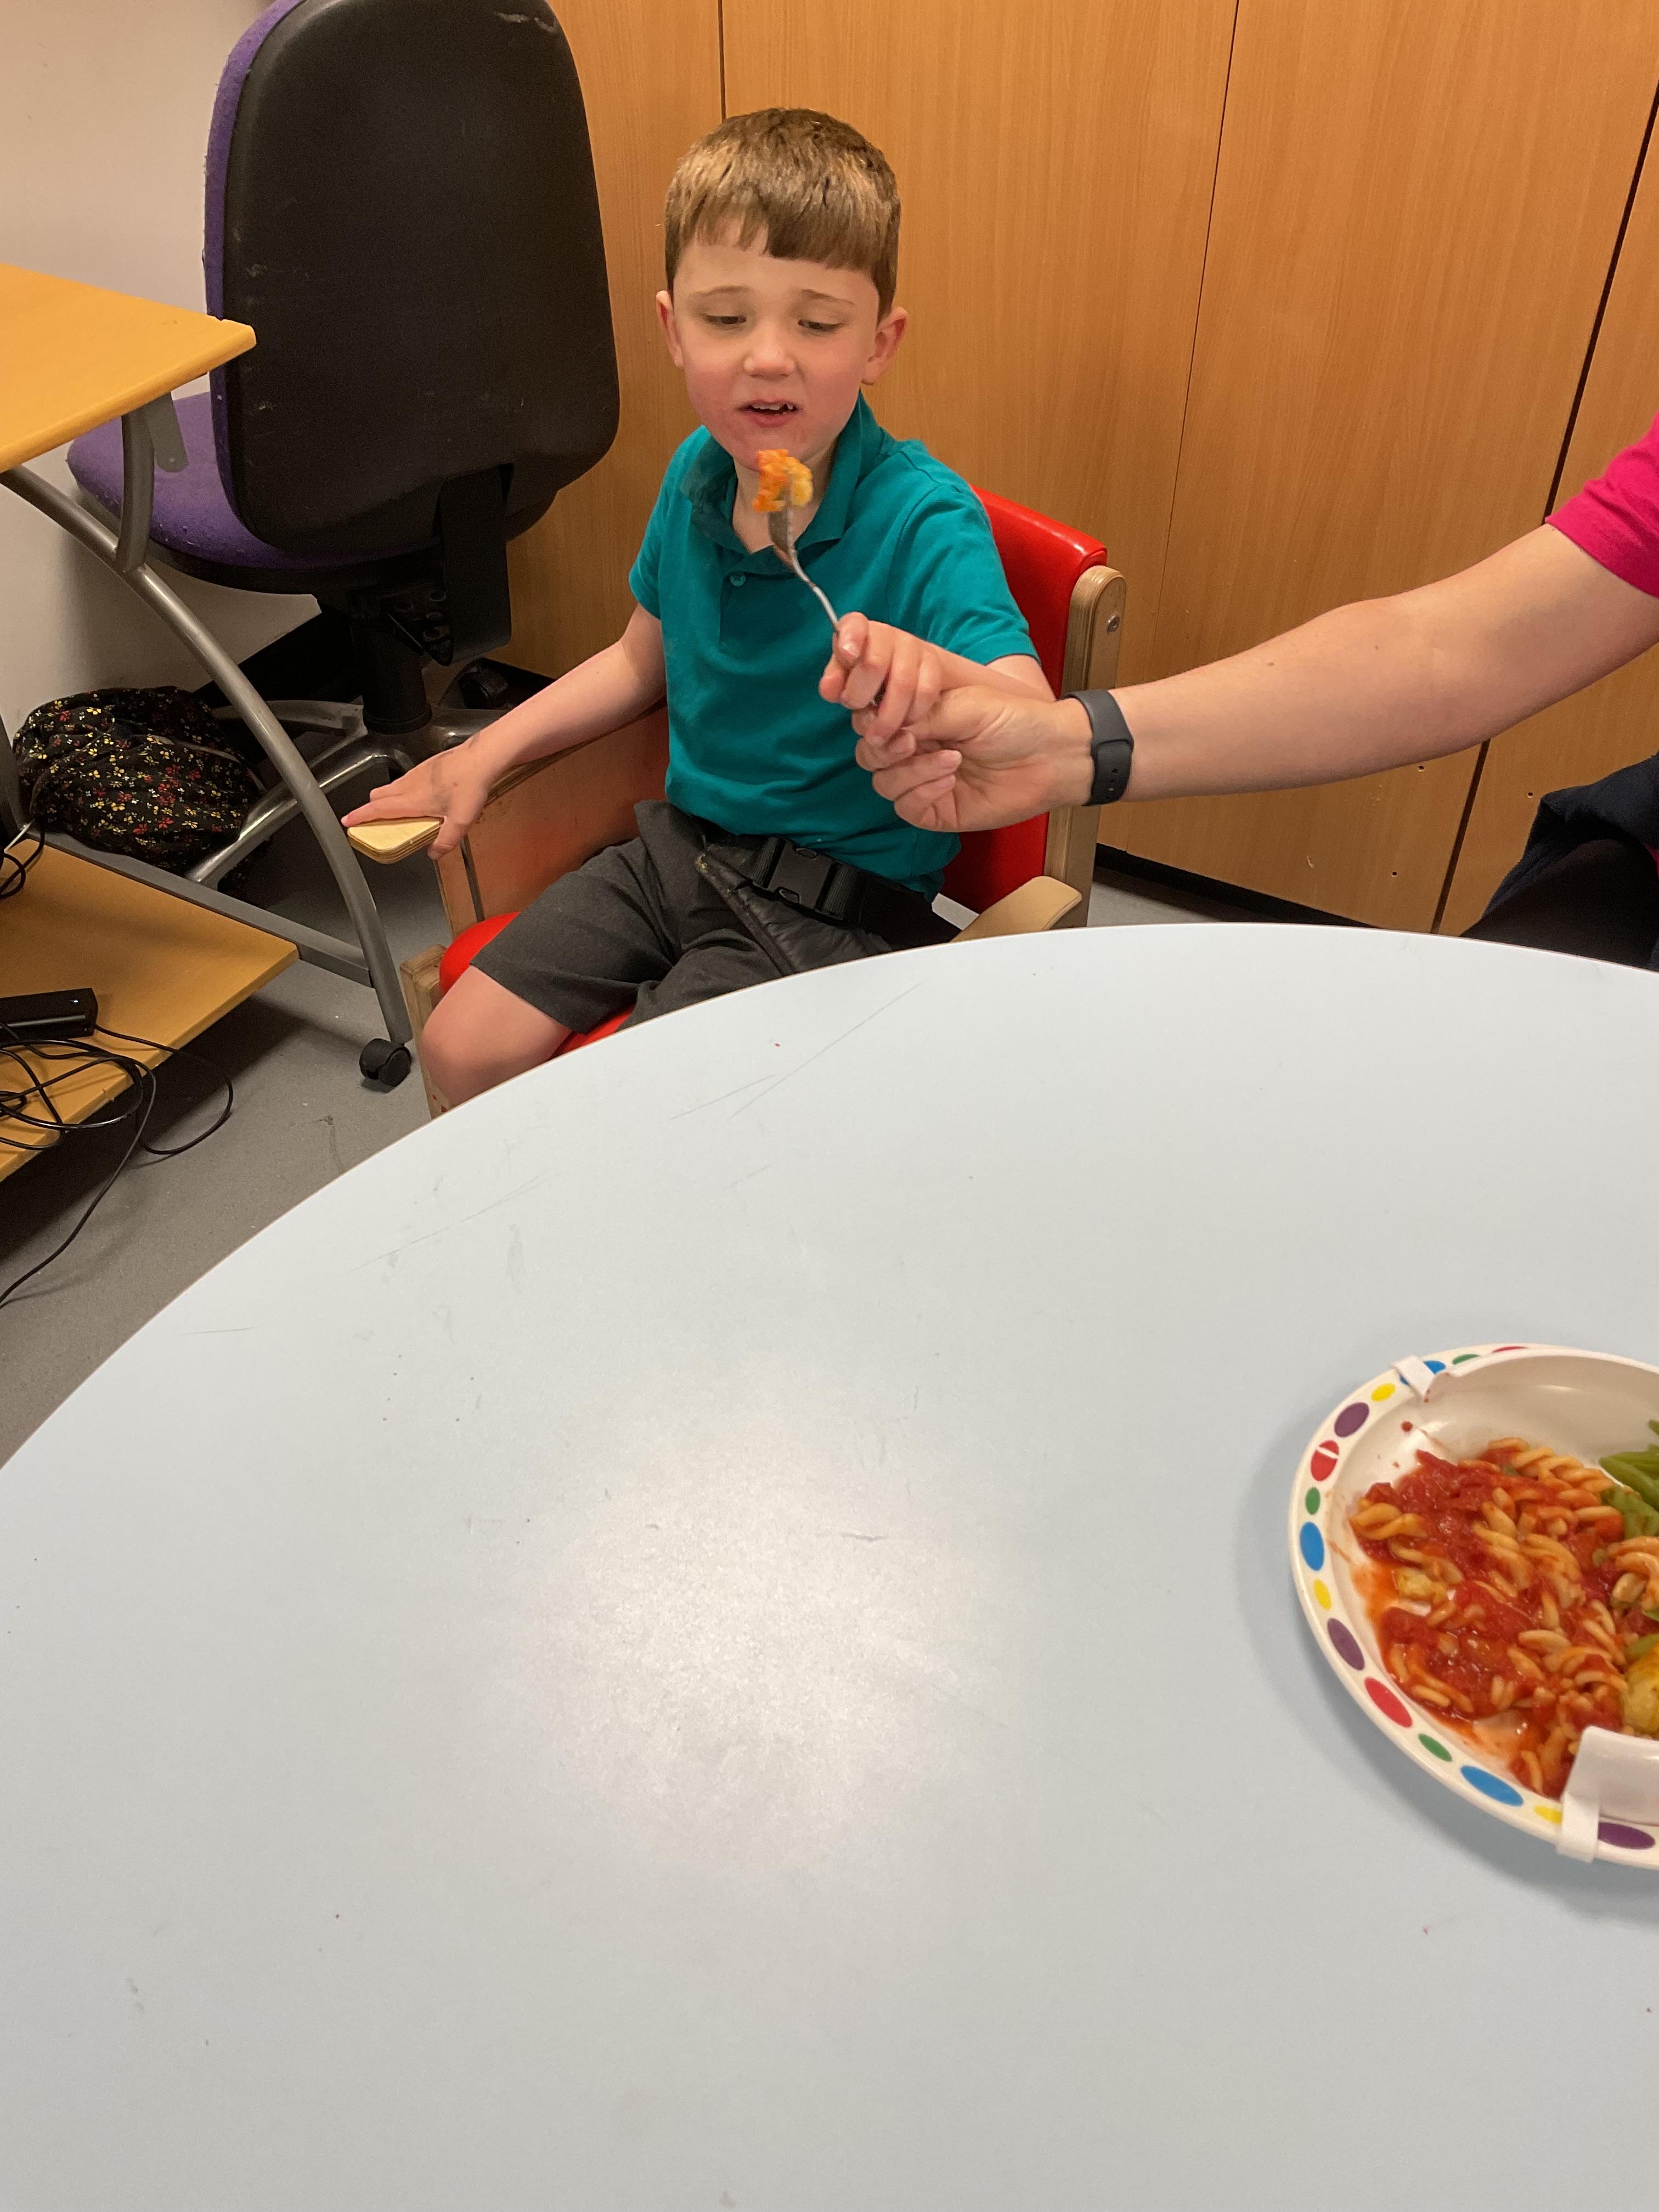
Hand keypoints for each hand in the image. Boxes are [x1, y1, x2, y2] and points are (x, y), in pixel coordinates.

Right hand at [342, 742, 495, 858]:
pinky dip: (403, 791)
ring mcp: (417, 773)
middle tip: (373, 821)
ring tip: (400, 814)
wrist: (481, 758)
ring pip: (392, 787)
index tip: (348, 821)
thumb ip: (446, 841)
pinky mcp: (426, 766)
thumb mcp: (460, 822)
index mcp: (412, 800)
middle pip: (378, 796)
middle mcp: (410, 784)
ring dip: (388, 799)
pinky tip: (422, 799)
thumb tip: (435, 853)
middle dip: (371, 808)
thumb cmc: (470, 785)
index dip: (360, 817)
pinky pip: (406, 780)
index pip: (377, 809)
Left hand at [819, 613, 945, 741]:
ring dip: (887, 717)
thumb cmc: (869, 687)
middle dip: (861, 695)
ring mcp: (913, 647)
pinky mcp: (934, 664)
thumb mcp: (847, 685)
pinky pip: (924, 692)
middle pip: (874, 661)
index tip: (848, 655)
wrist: (912, 685)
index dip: (850, 637)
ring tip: (877, 735)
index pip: (854, 624)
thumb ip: (835, 685)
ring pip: (901, 683)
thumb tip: (829, 689)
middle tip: (858, 712)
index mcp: (858, 633)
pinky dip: (912, 714)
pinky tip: (904, 724)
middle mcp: (885, 635)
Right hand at [854, 689, 1094, 832]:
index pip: (874, 721)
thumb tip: (887, 727)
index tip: (886, 716)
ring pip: (883, 782)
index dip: (873, 720)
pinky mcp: (936, 810)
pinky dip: (922, 792)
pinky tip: (949, 779)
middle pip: (870, 754)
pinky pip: (906, 807)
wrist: (1051, 756)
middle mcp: (917, 749)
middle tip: (910, 741)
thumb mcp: (966, 705)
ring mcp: (924, 781)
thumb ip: (922, 714)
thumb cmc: (1017, 722)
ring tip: (950, 759)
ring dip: (910, 770)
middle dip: (885, 748)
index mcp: (920, 718)